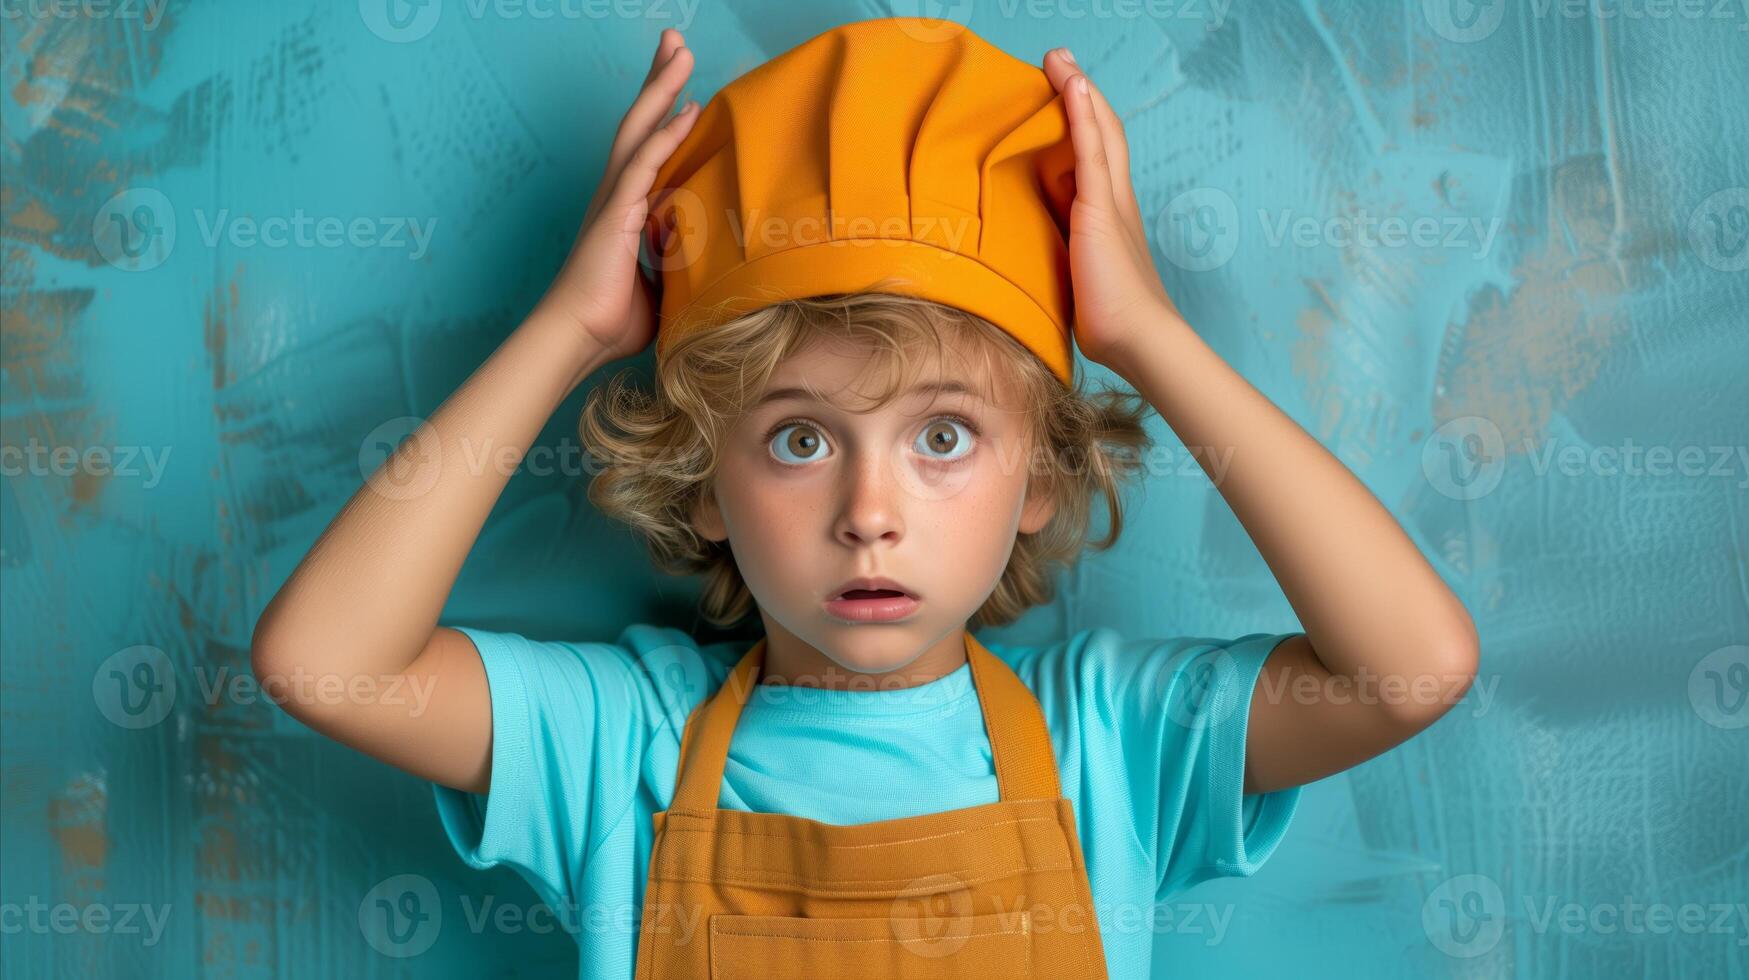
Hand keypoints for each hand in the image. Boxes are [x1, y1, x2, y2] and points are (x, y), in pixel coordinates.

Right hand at [531, 29, 698, 364]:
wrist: (578, 338)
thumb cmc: (612, 320)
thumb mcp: (660, 285)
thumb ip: (677, 265)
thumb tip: (707, 269)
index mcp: (624, 207)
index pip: (646, 147)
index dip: (664, 113)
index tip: (686, 85)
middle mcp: (616, 194)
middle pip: (639, 122)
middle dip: (658, 80)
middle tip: (676, 41)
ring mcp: (614, 199)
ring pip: (639, 129)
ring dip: (662, 88)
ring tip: (680, 50)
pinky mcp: (616, 212)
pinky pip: (644, 162)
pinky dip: (665, 133)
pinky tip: (687, 107)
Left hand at [1042, 49, 1182, 371]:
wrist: (1139, 342)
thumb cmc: (1110, 326)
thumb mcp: (1076, 283)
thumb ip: (1061, 264)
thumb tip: (1033, 267)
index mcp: (1109, 219)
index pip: (1094, 159)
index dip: (1080, 126)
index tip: (1061, 99)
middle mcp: (1115, 202)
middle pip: (1100, 134)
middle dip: (1079, 96)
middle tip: (1059, 62)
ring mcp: (1111, 203)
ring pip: (1097, 131)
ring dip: (1078, 91)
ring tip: (1058, 59)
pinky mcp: (1101, 210)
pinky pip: (1091, 149)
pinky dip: (1082, 114)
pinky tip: (1072, 84)